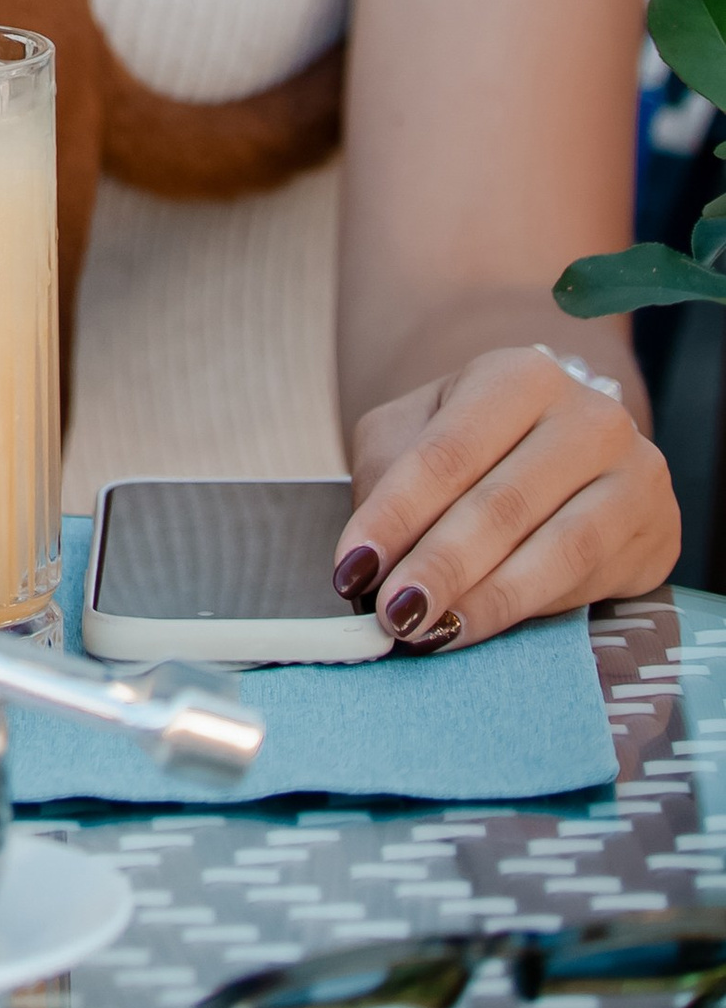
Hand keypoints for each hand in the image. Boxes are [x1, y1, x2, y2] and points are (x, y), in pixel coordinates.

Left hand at [336, 345, 679, 651]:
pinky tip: (481, 627)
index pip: (447, 452)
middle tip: (391, 613)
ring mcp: (634, 472)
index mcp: (519, 376)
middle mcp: (588, 417)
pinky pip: (590, 581)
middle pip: (502, 504)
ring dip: (485, 600)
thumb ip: (389, 479)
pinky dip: (529, 611)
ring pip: (556, 550)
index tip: (352, 566)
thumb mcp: (416, 432)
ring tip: (429, 631)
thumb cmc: (473, 442)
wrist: (563, 445)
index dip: (397, 515)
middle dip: (439, 566)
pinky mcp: (656, 529)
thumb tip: (366, 561)